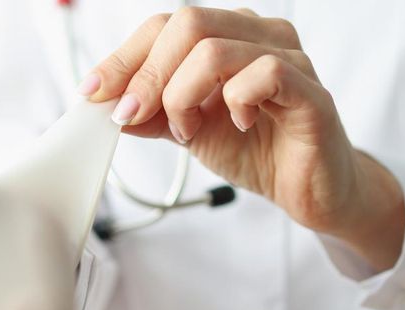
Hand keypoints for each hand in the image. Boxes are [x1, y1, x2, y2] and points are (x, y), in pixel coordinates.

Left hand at [81, 7, 404, 269]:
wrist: (308, 191)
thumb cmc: (258, 150)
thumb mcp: (189, 130)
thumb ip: (152, 114)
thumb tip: (106, 104)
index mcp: (229, 34)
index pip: (167, 24)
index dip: (124, 57)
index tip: (94, 92)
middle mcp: (259, 35)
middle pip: (188, 23)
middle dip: (148, 75)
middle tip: (132, 116)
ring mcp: (289, 59)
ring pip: (216, 49)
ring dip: (184, 96)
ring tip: (188, 131)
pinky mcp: (310, 92)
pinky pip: (265, 74)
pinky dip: (234, 101)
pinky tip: (236, 125)